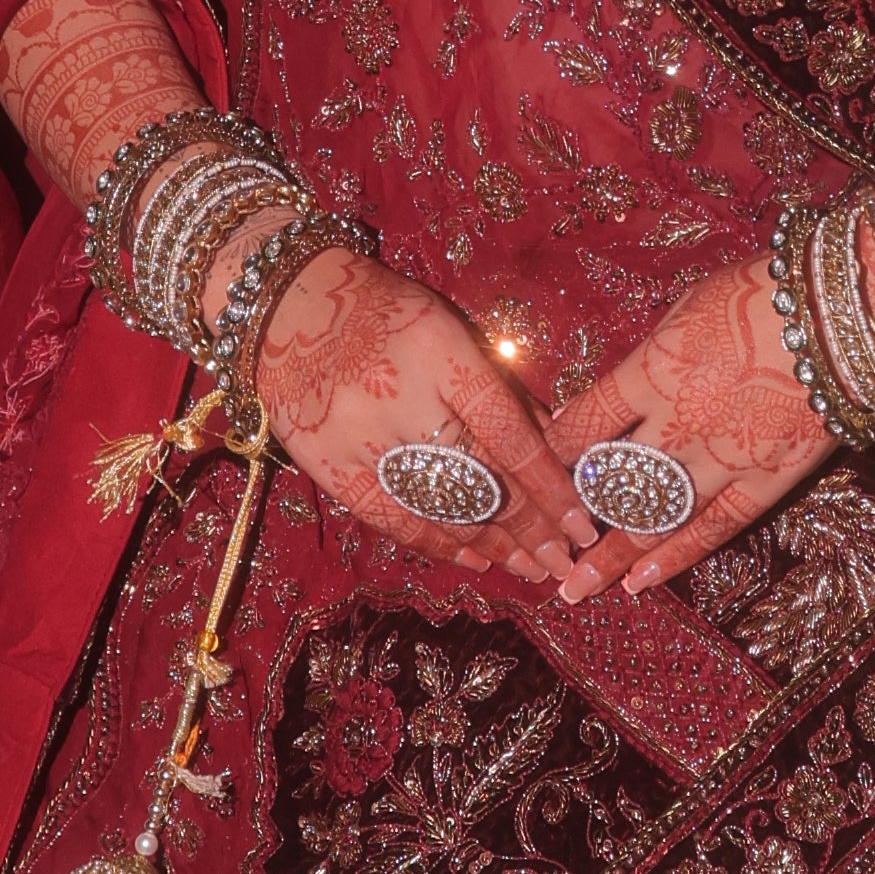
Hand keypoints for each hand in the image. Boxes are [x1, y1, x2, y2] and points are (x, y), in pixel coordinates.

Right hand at [251, 243, 595, 586]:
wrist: (291, 306)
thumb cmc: (388, 313)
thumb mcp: (451, 328)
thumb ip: (499, 385)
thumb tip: (555, 442)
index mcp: (442, 352)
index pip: (508, 433)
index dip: (550, 486)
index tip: (582, 523)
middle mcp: (402, 397)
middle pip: (478, 478)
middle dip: (530, 527)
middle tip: (566, 560)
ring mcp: (360, 436)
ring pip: (440, 507)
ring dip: (493, 544)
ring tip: (532, 567)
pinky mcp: (328, 464)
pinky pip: (392, 519)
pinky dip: (438, 544)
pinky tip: (476, 560)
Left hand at [551, 252, 836, 604]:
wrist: (838, 311)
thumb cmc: (757, 294)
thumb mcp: (685, 312)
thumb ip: (651, 359)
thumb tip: (619, 390)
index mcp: (651, 372)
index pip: (585, 424)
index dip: (554, 452)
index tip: (533, 473)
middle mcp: (676, 423)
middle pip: (610, 482)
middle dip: (573, 518)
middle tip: (545, 549)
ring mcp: (720, 457)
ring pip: (653, 518)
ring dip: (611, 556)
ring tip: (576, 588)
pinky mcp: (764, 479)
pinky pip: (713, 528)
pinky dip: (674, 557)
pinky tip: (640, 582)